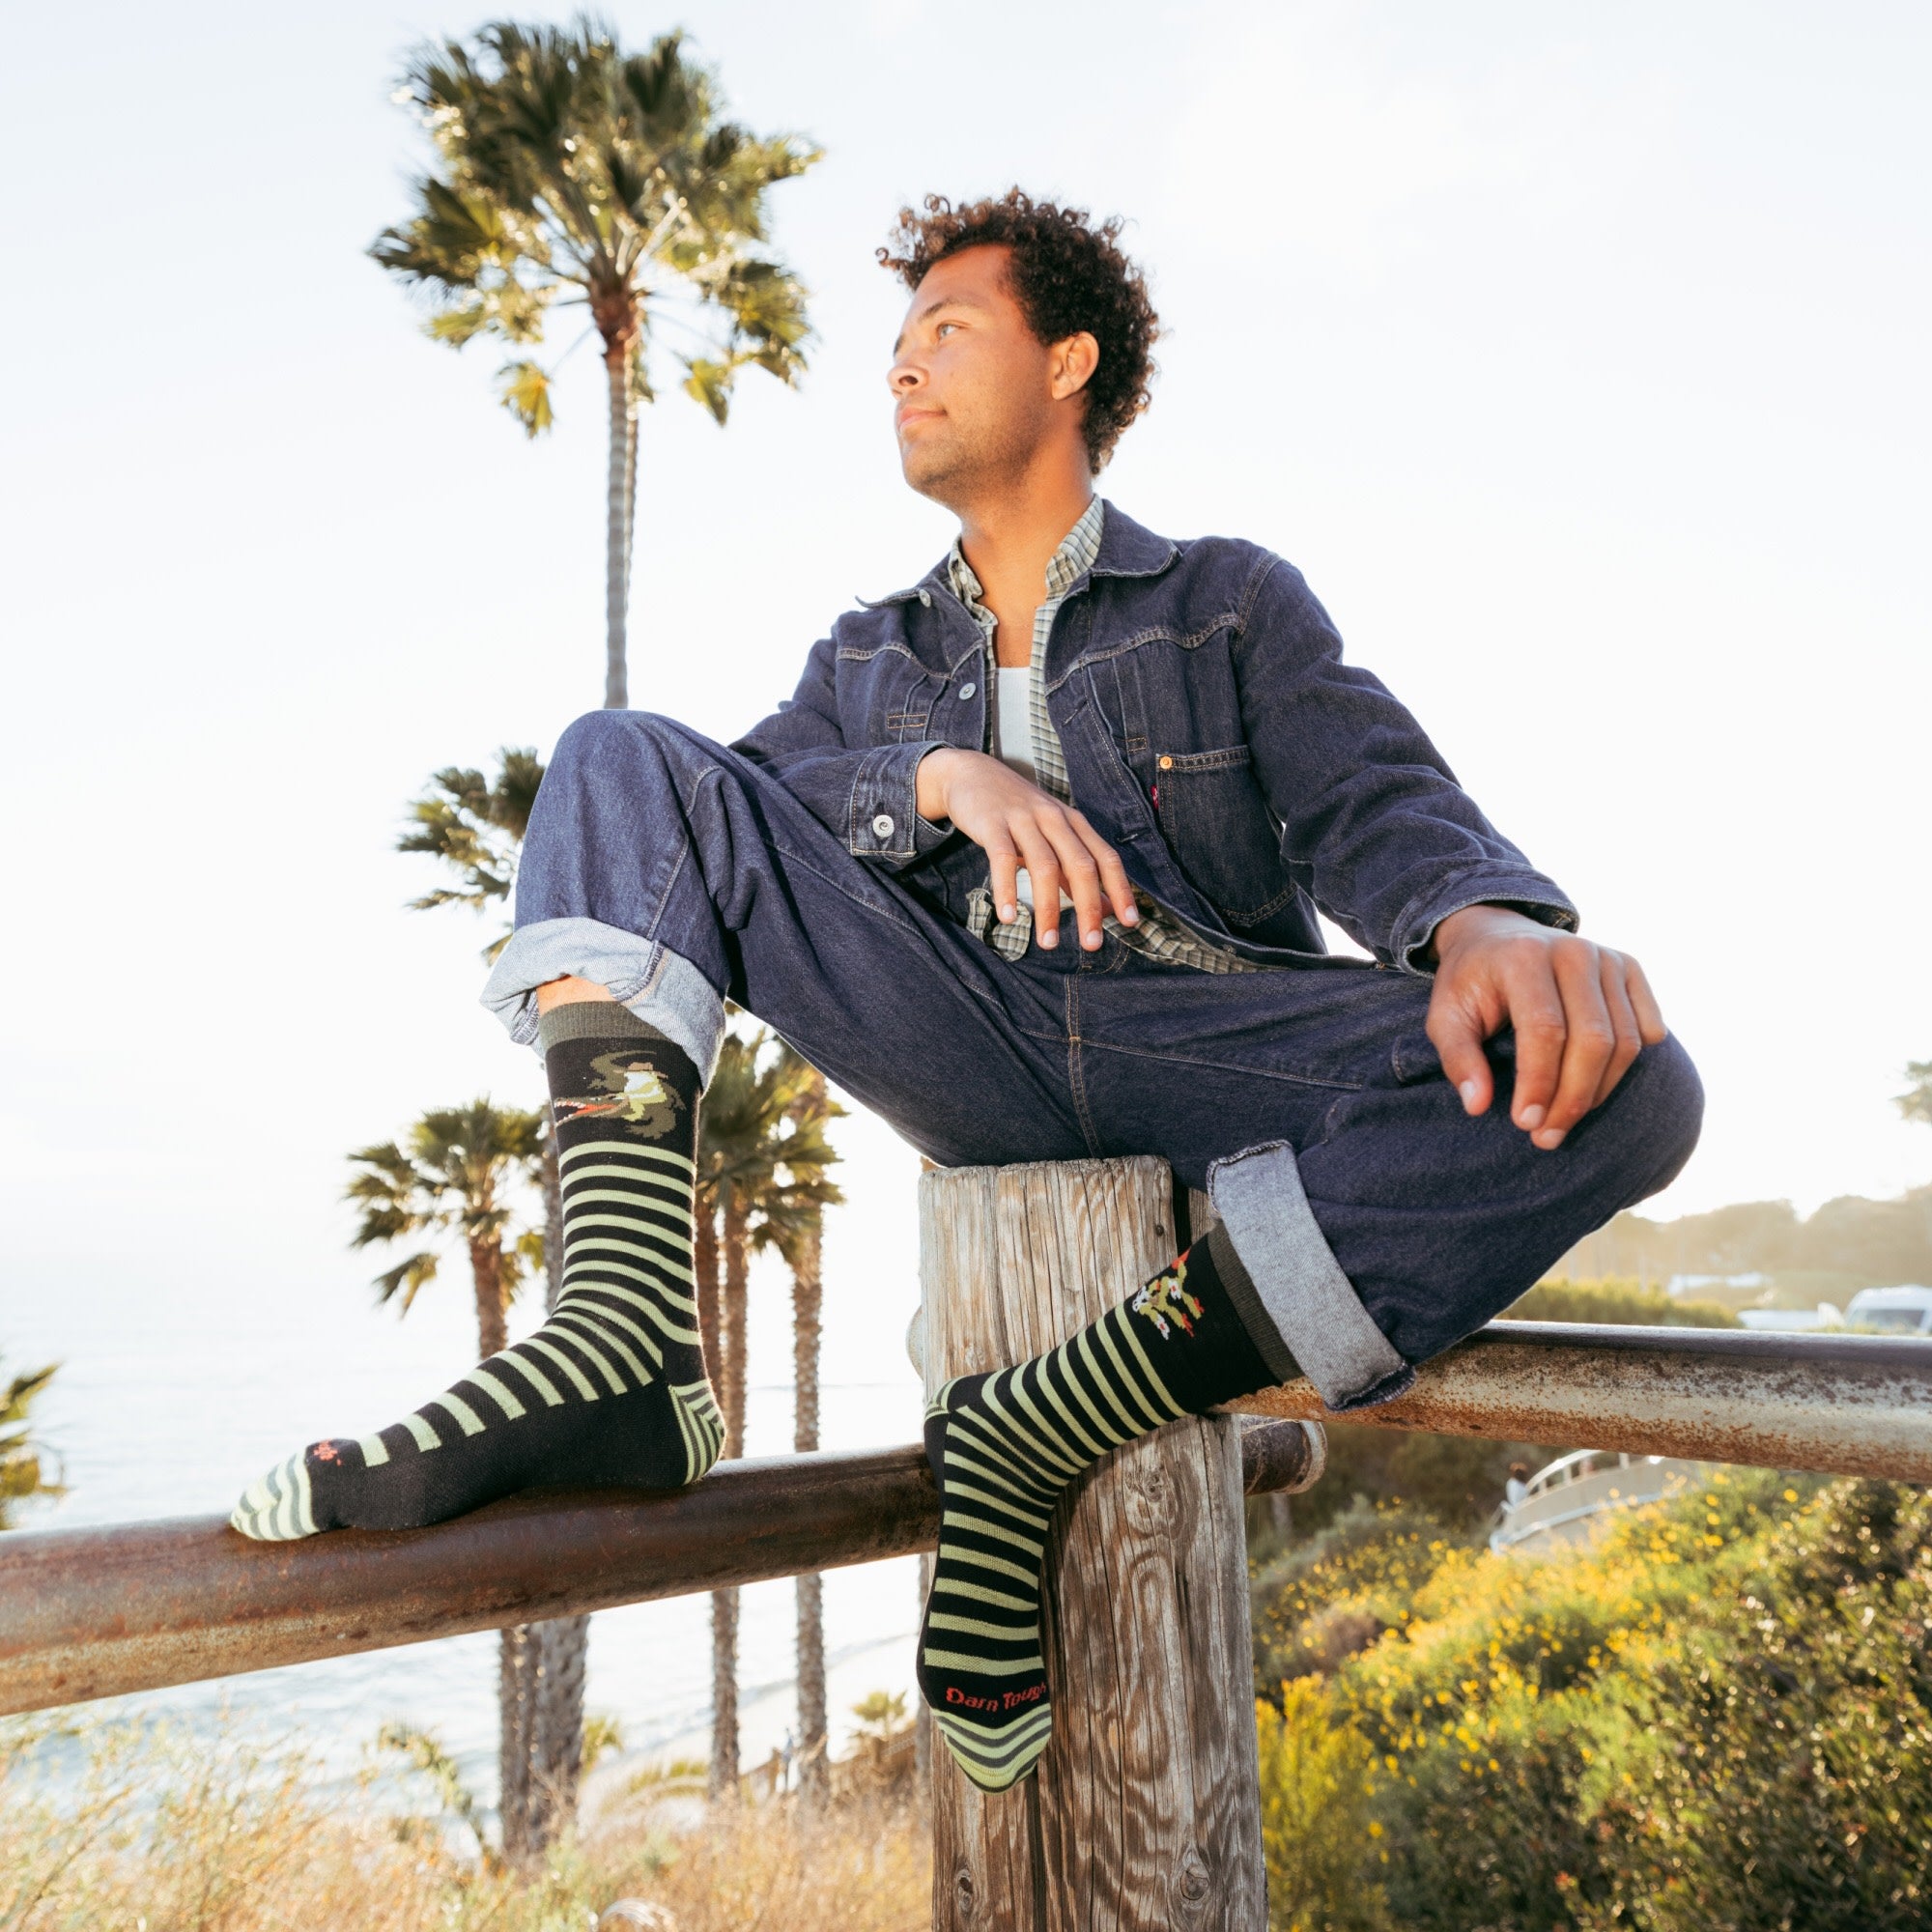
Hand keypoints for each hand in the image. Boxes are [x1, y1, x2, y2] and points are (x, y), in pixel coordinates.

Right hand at [916, 748, 1138, 950]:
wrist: (972, 774)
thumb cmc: (1016, 812)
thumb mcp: (1050, 834)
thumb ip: (1072, 869)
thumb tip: (1104, 907)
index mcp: (1073, 822)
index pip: (1105, 858)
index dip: (1120, 890)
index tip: (1129, 922)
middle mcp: (1054, 818)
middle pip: (1081, 865)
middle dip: (1089, 907)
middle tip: (1092, 944)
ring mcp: (1023, 819)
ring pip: (1044, 866)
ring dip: (1049, 908)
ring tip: (1047, 942)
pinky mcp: (992, 823)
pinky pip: (1002, 859)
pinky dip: (1007, 890)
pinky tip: (1009, 917)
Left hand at [1426, 905, 1666, 1150]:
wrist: (1496, 934)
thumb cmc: (1470, 985)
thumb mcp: (1445, 1017)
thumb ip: (1459, 1059)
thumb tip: (1477, 1105)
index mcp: (1524, 957)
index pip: (1545, 1029)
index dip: (1540, 1083)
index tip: (1526, 1124)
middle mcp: (1574, 951)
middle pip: (1594, 1039)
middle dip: (1573, 1098)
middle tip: (1547, 1137)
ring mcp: (1608, 958)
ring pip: (1625, 1041)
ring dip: (1599, 1092)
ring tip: (1565, 1120)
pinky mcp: (1630, 968)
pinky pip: (1648, 1028)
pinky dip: (1627, 1066)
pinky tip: (1594, 1086)